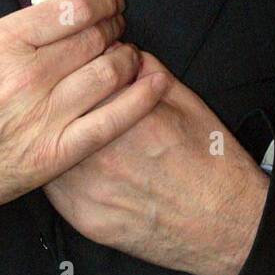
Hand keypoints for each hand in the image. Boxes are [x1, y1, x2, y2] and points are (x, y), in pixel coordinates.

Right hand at [0, 0, 167, 243]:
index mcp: (1, 43)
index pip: (71, 8)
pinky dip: (139, 100)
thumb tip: (41, 28)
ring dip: (128, 58)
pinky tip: (153, 85)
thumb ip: (5, 41)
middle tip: (120, 27)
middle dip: (116, 26)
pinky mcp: (51, 154)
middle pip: (96, 37)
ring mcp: (42, 116)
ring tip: (129, 56)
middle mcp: (27, 75)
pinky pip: (110, 121)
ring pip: (109, 72)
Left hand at [43, 49, 268, 274]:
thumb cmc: (211, 162)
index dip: (85, 69)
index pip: (83, 78)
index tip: (90, 69)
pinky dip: (57, 169)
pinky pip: (52, 186)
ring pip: (50, 148)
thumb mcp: (186, 101)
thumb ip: (148, 70)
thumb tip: (120, 50)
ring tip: (70, 131)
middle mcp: (102, 152)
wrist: (224, 224)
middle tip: (78, 100)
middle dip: (66, 101)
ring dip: (55, 135)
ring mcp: (88, 189)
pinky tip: (73, 162)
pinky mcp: (83, 218)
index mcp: (127, 116)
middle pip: (61, 113)